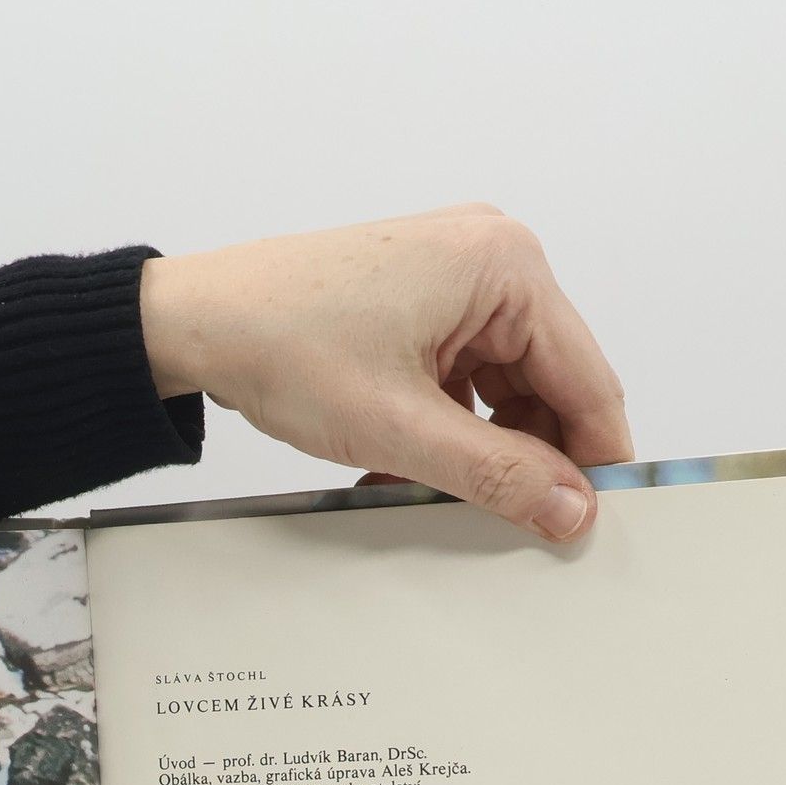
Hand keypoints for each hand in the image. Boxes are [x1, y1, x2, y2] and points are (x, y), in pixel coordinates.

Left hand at [140, 205, 631, 540]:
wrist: (193, 322)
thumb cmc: (282, 346)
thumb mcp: (400, 429)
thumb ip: (497, 475)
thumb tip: (571, 510)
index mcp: (506, 267)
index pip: (587, 381)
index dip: (592, 461)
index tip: (589, 526)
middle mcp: (492, 259)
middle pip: (548, 385)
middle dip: (524, 458)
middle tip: (503, 525)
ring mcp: (455, 279)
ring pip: (502, 390)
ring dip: (475, 450)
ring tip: (428, 492)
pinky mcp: (420, 304)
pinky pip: (461, 380)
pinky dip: (444, 429)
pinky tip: (404, 469)